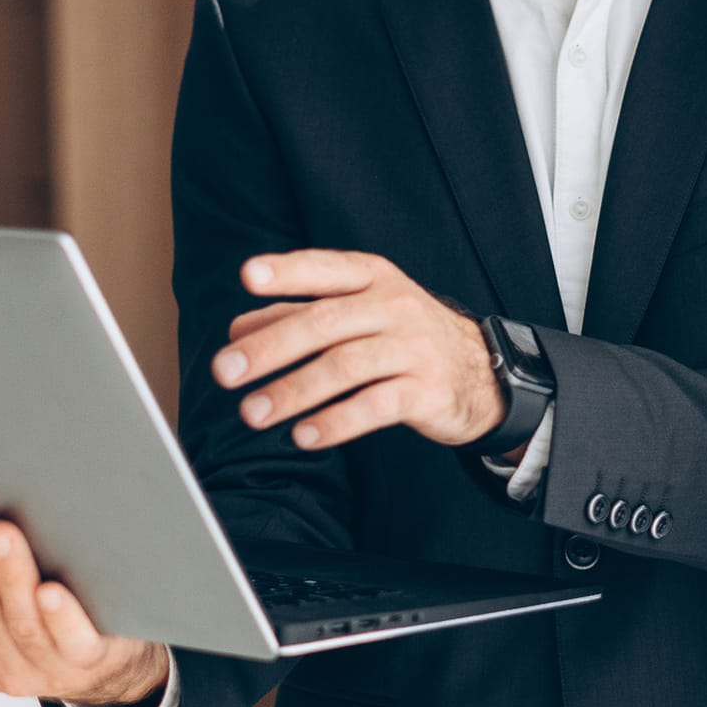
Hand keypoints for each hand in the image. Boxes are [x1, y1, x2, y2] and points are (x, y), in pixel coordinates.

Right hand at [0, 497, 169, 705]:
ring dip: (7, 572)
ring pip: (19, 619)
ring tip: (0, 530)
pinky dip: (58, 617)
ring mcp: (44, 669)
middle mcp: (0, 668)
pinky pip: (70, 641)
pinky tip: (50, 590)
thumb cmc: (36, 627)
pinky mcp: (87, 661)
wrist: (107, 664)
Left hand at [211, 249, 505, 450]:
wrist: (481, 372)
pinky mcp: (428, 391)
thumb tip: (236, 331)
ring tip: (252, 414)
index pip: (326, 269)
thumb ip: (298, 316)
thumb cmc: (401, 338)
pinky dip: (336, 422)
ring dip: (293, 392)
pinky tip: (303, 436)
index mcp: (374, 278)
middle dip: (270, 348)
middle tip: (225, 371)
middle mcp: (395, 307)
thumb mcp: (358, 314)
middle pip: (326, 323)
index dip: (288, 272)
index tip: (247, 278)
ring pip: (346, 367)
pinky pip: (376, 406)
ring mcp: (415, 349)